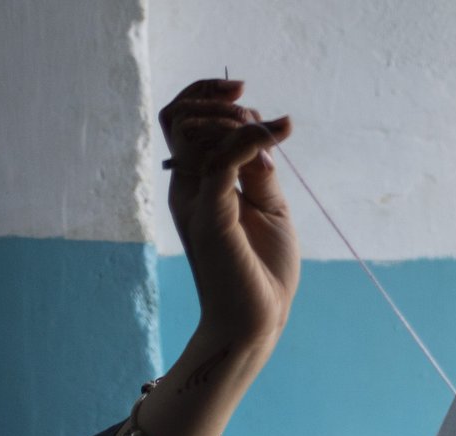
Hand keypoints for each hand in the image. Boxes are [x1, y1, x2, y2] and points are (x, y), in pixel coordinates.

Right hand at [159, 79, 298, 349]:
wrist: (256, 321)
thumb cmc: (261, 272)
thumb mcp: (270, 209)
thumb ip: (259, 172)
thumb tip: (261, 132)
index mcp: (198, 185)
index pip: (184, 123)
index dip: (207, 97)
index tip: (242, 93)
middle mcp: (188, 188)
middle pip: (178, 117)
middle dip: (214, 99)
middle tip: (253, 111)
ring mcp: (195, 200)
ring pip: (192, 130)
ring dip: (231, 117)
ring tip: (269, 129)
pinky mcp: (211, 215)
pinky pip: (221, 160)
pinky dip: (248, 139)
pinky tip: (276, 135)